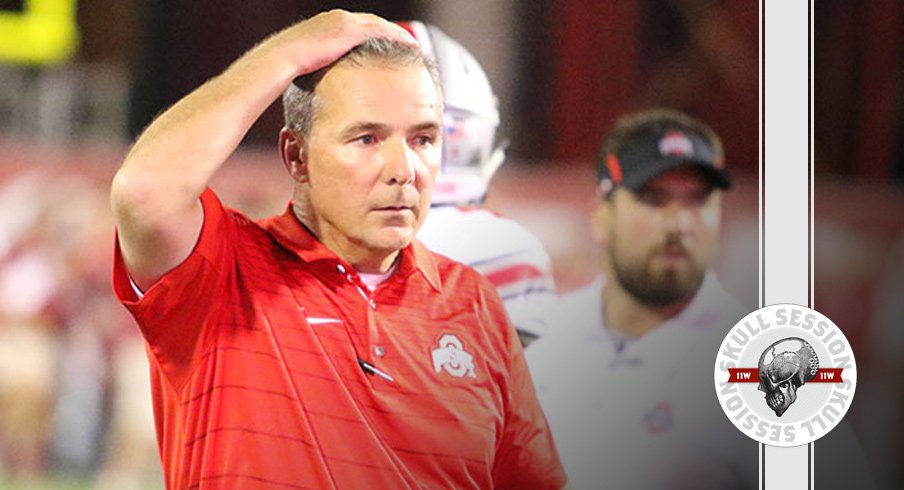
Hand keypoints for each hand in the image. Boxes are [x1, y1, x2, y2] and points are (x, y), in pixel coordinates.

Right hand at [254, 9, 418, 80]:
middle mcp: (338, 18)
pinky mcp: (351, 30)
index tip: (385, 46)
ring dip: (397, 33)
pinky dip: (397, 36)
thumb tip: (324, 83)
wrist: (282, 59)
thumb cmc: (288, 68)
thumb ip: (320, 66)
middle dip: (389, 31)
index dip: (373, 34)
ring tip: (412, 43)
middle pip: (371, 22)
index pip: (357, 26)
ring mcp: (345, 21)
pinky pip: (382, 31)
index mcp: (327, 24)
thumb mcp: (308, 64)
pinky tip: (411, 44)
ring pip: (379, 24)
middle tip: (406, 42)